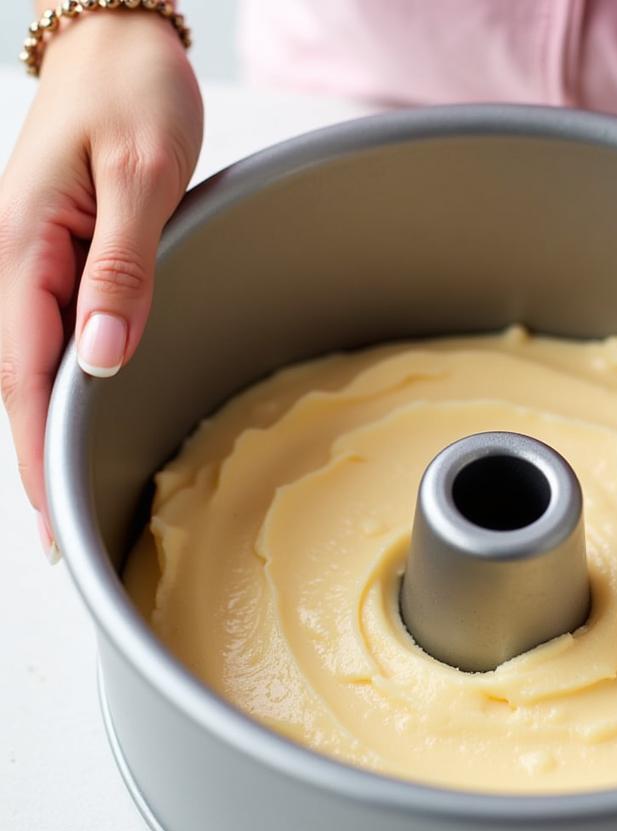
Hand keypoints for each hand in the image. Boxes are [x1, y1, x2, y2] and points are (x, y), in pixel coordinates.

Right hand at [0, 11, 201, 555]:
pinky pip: (52, 337)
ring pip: (32, 367)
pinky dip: (63, 388)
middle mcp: (15, 263)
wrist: (119, 43)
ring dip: (47, 431)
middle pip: (20, 384)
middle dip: (39, 459)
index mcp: (23, 249)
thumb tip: (102, 355)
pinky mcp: (57, 259)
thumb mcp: (142, 178)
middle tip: (64, 536)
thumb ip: (123, 268)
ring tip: (69, 497)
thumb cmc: (132, 94)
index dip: (37, 452)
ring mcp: (32, 263)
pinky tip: (78, 418)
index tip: (55, 516)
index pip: (23, 377)